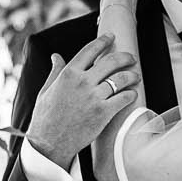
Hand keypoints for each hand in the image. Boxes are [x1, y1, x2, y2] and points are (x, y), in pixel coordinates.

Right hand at [26, 35, 141, 168]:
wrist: (49, 143)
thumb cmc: (46, 117)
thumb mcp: (46, 90)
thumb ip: (55, 72)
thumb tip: (56, 56)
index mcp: (68, 74)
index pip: (90, 50)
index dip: (103, 41)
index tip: (111, 36)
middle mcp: (82, 82)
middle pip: (111, 61)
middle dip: (125, 57)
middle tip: (131, 58)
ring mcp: (94, 97)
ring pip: (121, 78)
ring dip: (132, 75)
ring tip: (136, 76)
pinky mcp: (103, 112)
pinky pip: (124, 98)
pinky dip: (131, 94)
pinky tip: (133, 93)